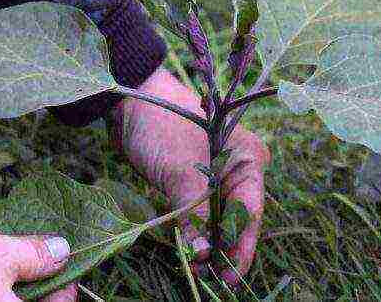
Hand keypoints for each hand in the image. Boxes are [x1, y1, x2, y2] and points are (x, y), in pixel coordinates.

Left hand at [110, 68, 270, 284]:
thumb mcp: (180, 172)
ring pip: (219, 217)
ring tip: (199, 270)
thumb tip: (204, 255)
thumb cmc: (161, 126)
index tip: (229, 277)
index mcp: (247, 158)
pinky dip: (196, 230)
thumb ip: (194, 215)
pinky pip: (201, 210)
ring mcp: (217, 173)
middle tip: (212, 280)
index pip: (250, 212)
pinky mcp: (195, 178)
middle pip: (237, 217)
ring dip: (210, 243)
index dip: (241, 248)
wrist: (130, 100)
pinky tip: (191, 249)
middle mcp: (237, 167)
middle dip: (225, 249)